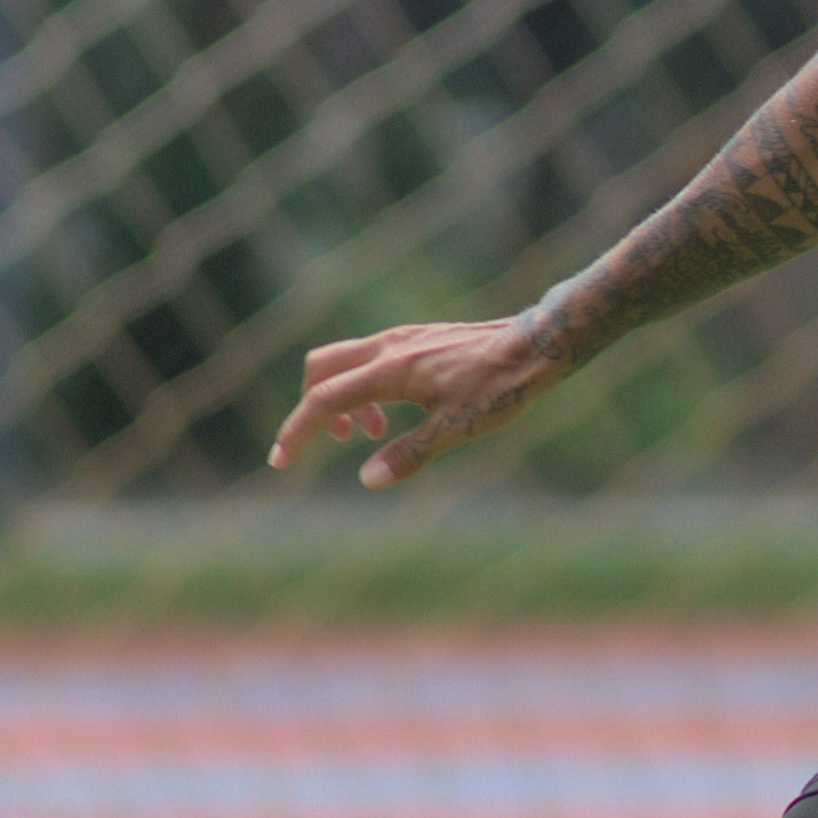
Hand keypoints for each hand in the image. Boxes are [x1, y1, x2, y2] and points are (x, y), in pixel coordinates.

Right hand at [267, 313, 568, 490]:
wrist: (537, 345)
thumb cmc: (499, 386)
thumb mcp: (455, 428)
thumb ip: (408, 453)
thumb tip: (367, 479)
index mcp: (388, 371)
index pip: (324, 401)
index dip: (297, 432)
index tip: (280, 461)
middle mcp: (387, 347)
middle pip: (320, 371)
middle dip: (312, 408)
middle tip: (329, 443)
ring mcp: (402, 338)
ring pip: (345, 362)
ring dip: (343, 398)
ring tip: (370, 434)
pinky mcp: (417, 338)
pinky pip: (371, 358)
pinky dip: (365, 386)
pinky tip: (394, 413)